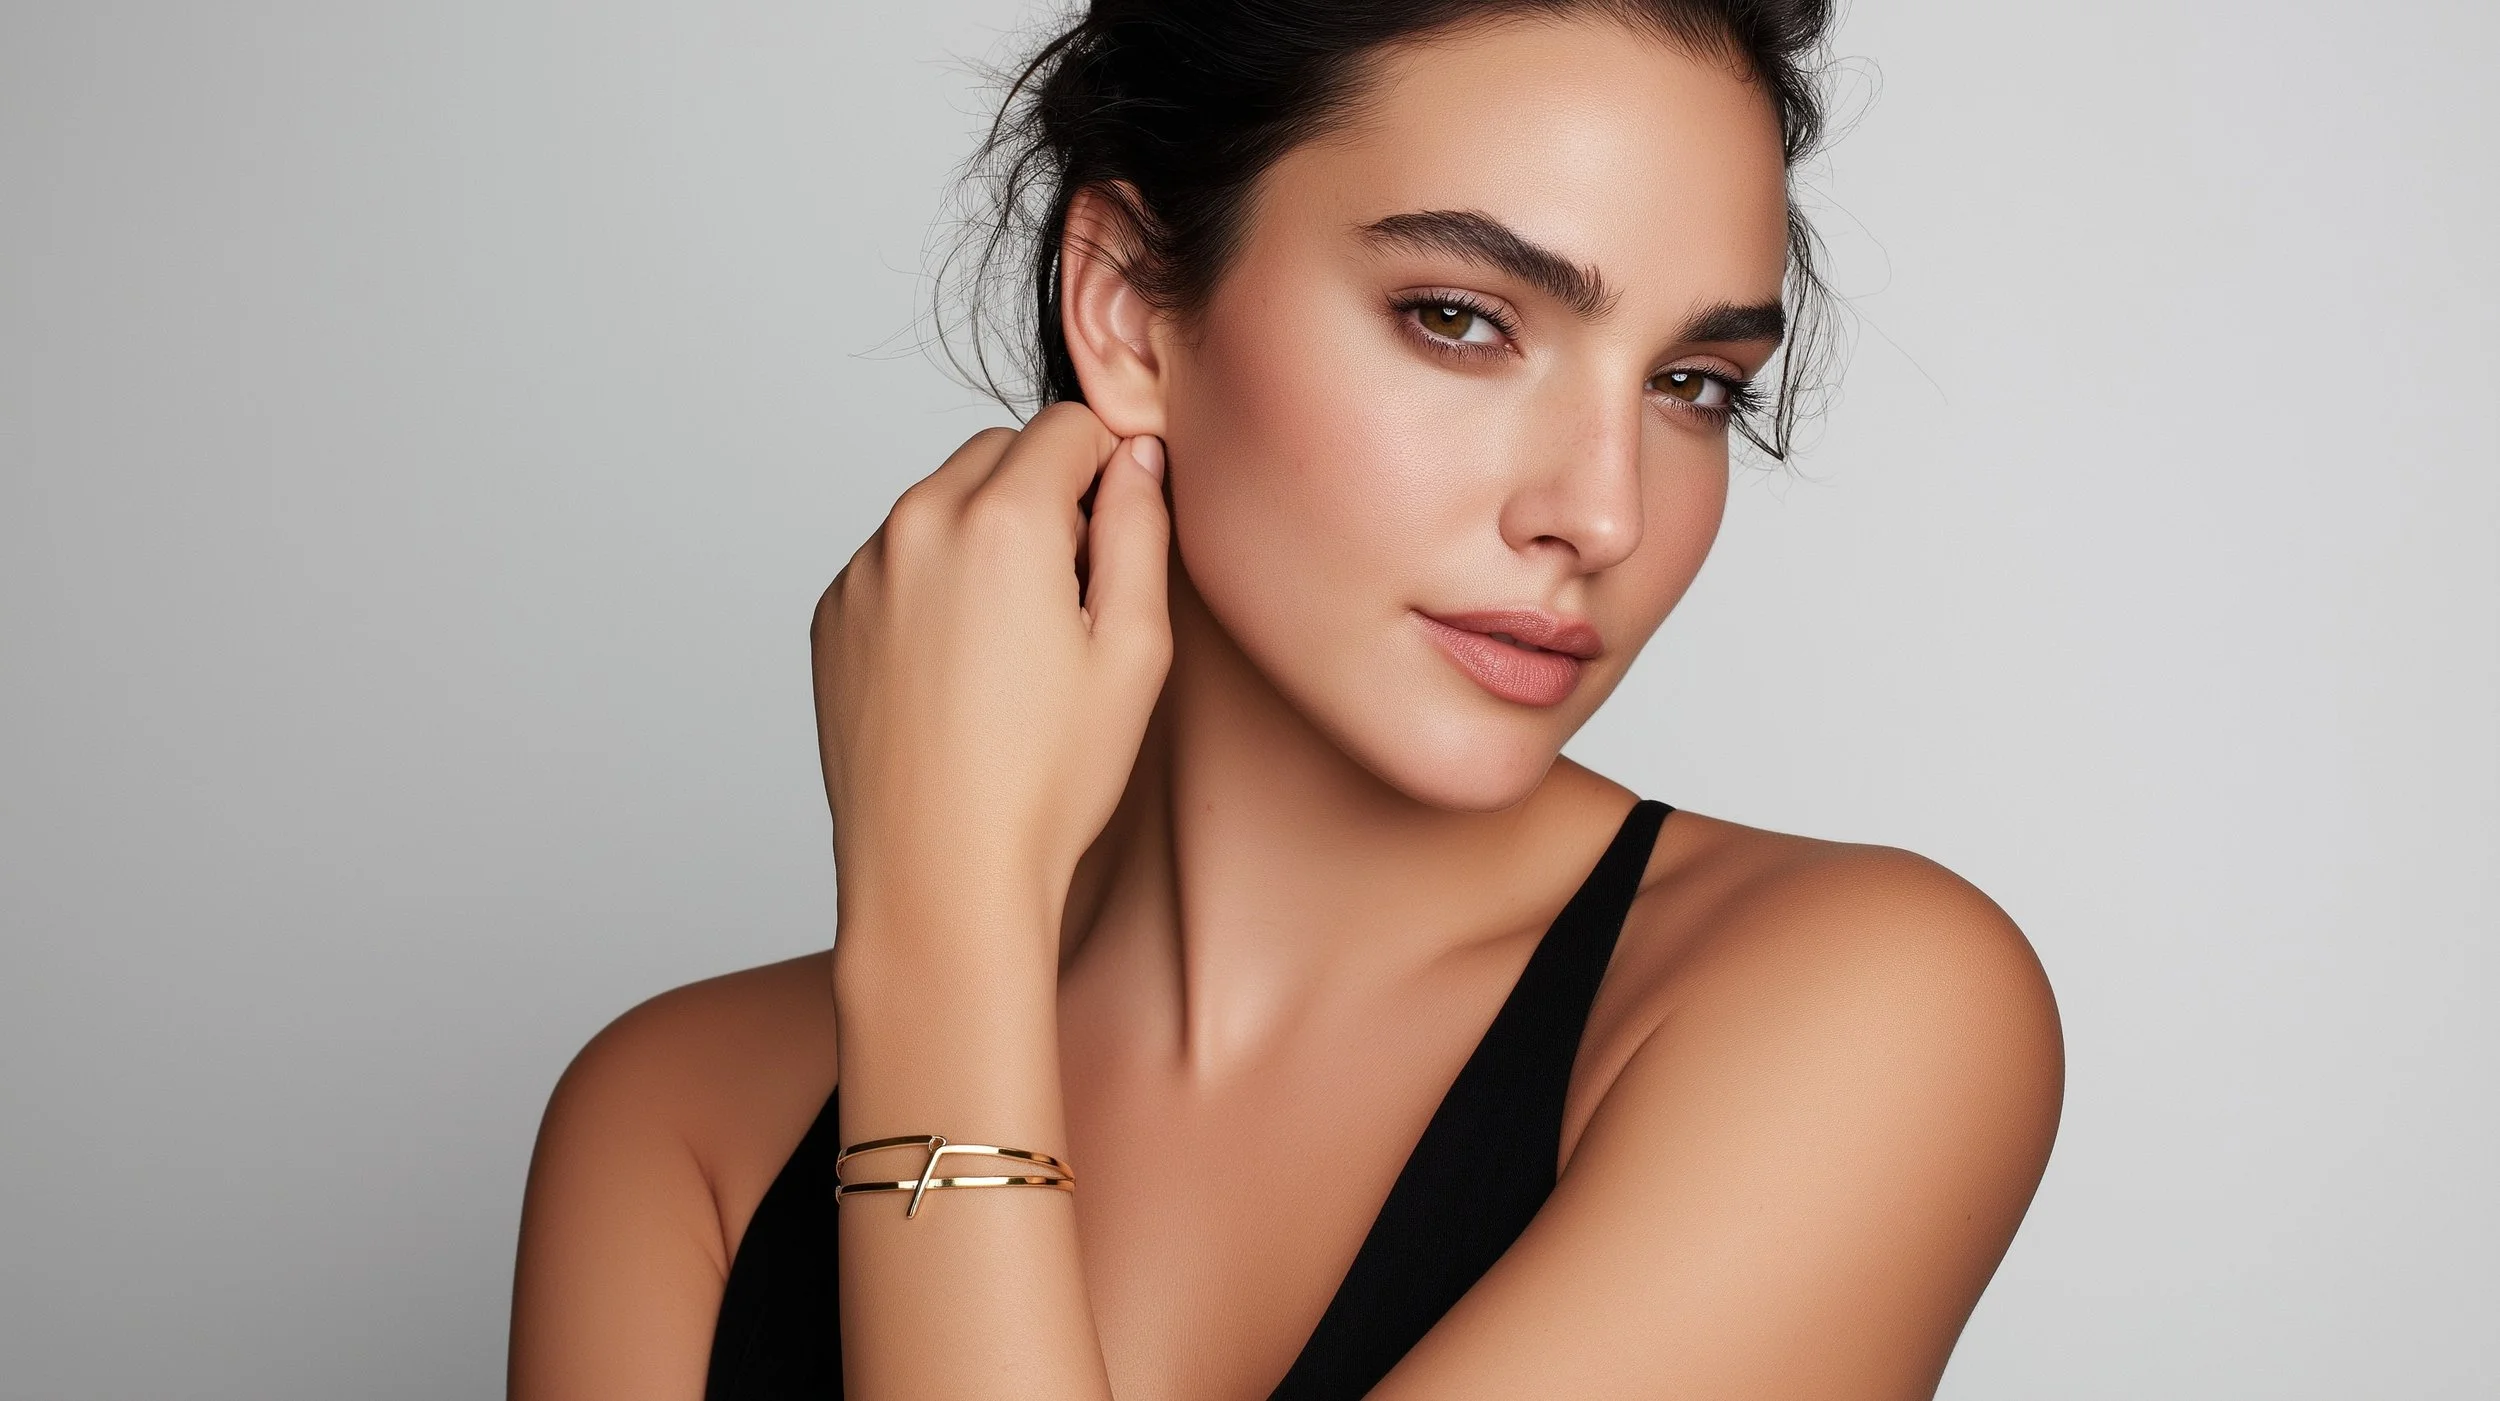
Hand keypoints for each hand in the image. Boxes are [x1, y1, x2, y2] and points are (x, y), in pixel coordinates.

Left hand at [810, 404, 1170, 954]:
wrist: (937, 876)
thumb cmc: (1046, 781)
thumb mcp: (1133, 652)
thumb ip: (1142, 531)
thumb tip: (1138, 460)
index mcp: (1002, 521)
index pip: (1070, 424)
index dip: (1111, 468)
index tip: (1119, 535)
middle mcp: (916, 524)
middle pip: (1000, 451)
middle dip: (1045, 495)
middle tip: (1071, 599)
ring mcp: (862, 571)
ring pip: (942, 502)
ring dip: (985, 536)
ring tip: (1012, 645)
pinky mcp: (831, 615)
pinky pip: (895, 559)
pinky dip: (933, 582)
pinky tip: (960, 671)